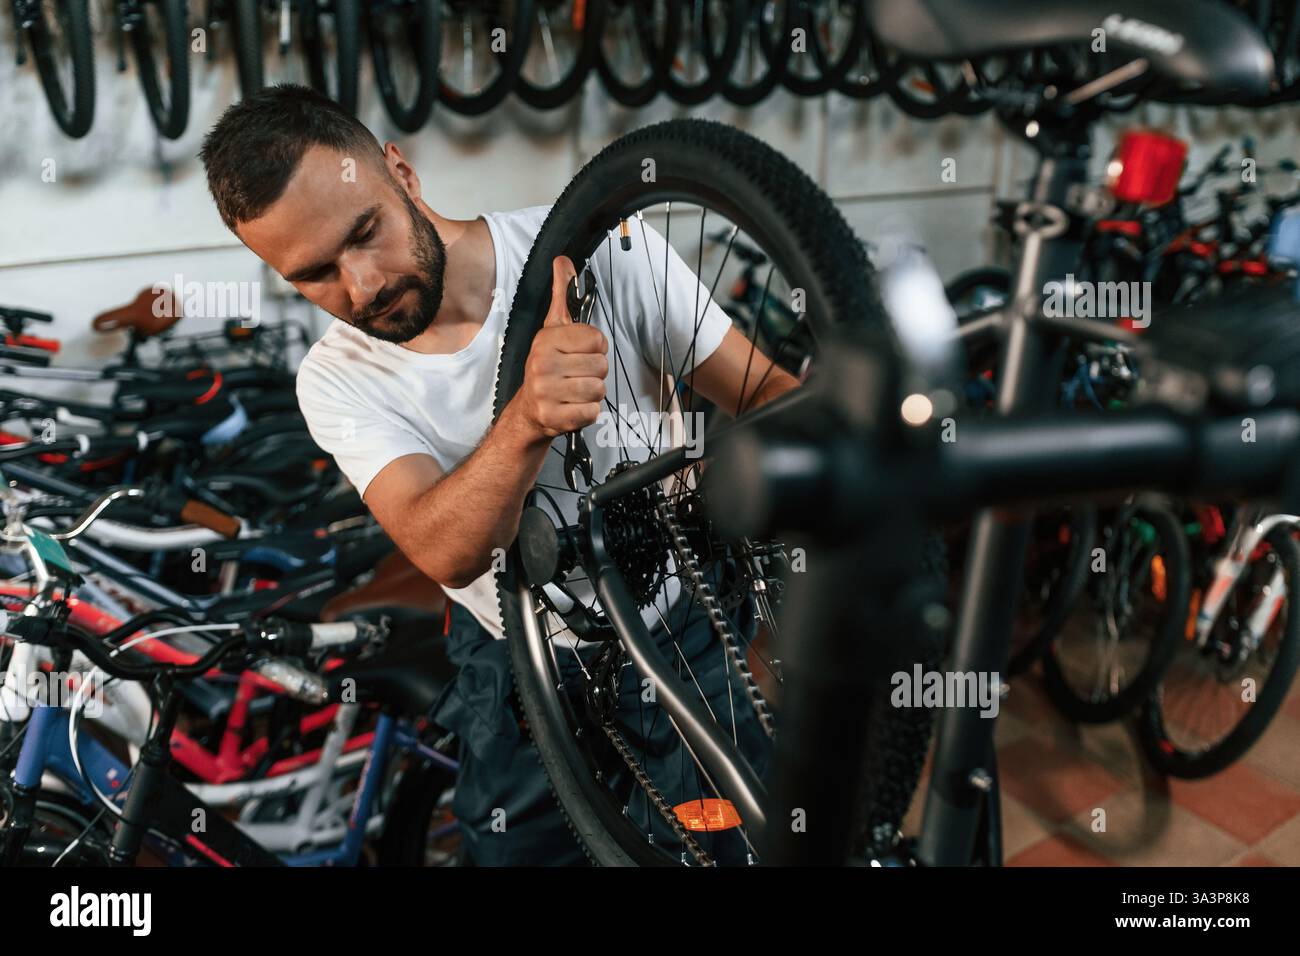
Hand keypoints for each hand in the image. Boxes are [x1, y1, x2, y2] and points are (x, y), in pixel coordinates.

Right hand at [512, 256, 608, 441]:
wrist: (529, 409)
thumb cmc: (548, 367)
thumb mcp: (553, 329)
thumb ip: (562, 295)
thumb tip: (563, 261)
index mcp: (546, 339)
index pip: (597, 340)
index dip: (595, 348)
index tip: (579, 353)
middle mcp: (542, 364)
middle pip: (601, 366)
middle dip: (594, 373)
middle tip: (576, 375)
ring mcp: (545, 392)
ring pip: (598, 389)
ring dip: (592, 394)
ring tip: (574, 391)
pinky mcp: (552, 417)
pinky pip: (591, 412)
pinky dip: (586, 413)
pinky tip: (571, 407)